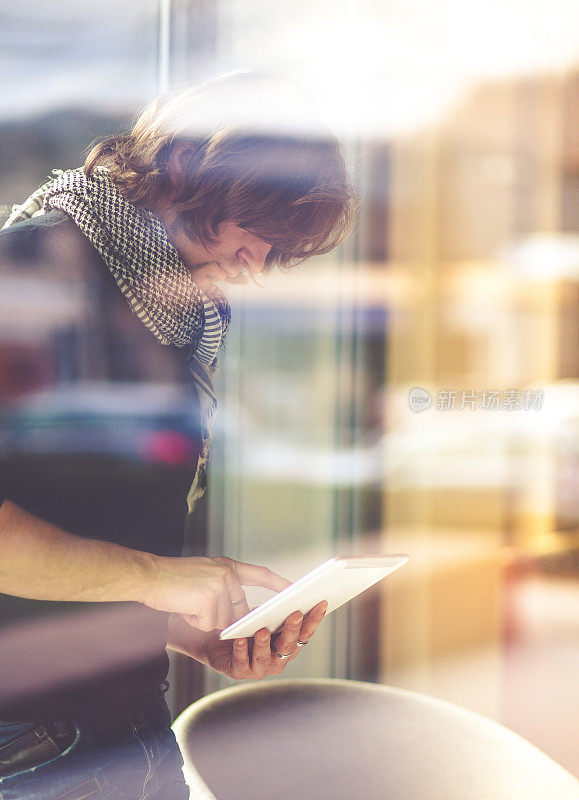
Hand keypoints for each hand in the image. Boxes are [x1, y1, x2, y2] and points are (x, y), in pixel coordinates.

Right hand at [141, 555, 289, 631]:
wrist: (148, 575)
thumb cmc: (171, 579)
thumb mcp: (204, 577)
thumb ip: (223, 589)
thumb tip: (236, 614)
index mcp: (227, 566)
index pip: (260, 574)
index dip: (278, 583)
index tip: (294, 589)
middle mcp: (227, 574)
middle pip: (236, 610)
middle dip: (216, 615)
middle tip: (195, 602)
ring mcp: (220, 587)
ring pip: (221, 621)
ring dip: (202, 618)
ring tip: (186, 602)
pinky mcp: (209, 600)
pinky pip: (207, 625)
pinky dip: (194, 621)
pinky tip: (183, 606)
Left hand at [199, 600, 327, 679]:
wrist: (213, 639)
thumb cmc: (241, 625)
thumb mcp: (261, 614)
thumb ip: (275, 608)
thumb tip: (291, 588)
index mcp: (285, 644)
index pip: (304, 633)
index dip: (314, 620)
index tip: (321, 603)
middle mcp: (276, 658)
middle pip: (288, 646)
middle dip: (292, 630)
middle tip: (295, 614)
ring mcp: (258, 667)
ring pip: (265, 658)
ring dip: (264, 644)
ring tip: (262, 631)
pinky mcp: (238, 671)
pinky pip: (241, 663)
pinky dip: (240, 652)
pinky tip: (238, 640)